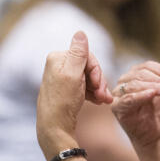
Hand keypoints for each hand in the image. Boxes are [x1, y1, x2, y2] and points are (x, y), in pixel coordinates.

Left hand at [36, 32, 111, 158]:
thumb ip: (78, 53)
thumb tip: (80, 32)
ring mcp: (61, 78)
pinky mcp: (65, 90)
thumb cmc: (63, 101)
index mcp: (57, 58)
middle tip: (104, 96)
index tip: (99, 85)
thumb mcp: (73, 75)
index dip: (96, 70)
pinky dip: (93, 93)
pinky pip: (84, 86)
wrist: (55, 128)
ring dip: (98, 88)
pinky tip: (99, 102)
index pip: (86, 55)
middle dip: (98, 81)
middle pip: (88, 66)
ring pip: (88, 77)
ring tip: (104, 101)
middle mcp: (57, 65)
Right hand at [112, 43, 159, 150]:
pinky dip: (141, 95)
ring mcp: (118, 95)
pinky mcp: (116, 108)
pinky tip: (153, 94)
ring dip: (154, 87)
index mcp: (135, 76)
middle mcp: (124, 83)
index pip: (145, 66)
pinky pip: (127, 98)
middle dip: (158, 80)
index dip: (159, 69)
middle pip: (139, 74)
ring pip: (134, 85)